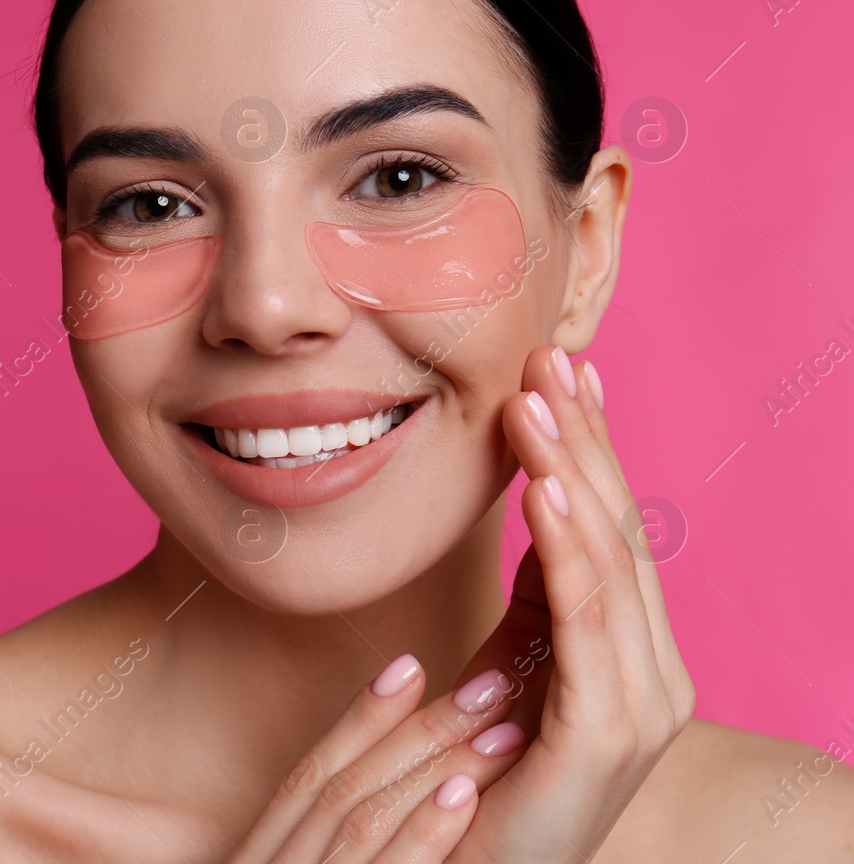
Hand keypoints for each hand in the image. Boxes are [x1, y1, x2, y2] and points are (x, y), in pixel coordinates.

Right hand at [224, 649, 534, 862]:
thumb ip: (320, 834)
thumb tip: (387, 765)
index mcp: (264, 851)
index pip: (314, 771)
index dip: (363, 716)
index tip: (414, 665)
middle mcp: (280, 862)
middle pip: (345, 783)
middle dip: (419, 729)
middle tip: (493, 684)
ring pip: (367, 817)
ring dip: (433, 768)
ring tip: (502, 731)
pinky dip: (422, 835)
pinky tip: (464, 800)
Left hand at [444, 344, 696, 861]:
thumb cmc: (481, 776)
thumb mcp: (511, 666)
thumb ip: (534, 599)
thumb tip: (535, 502)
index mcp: (634, 656)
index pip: (610, 531)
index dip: (590, 449)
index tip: (564, 373)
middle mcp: (654, 676)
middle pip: (615, 533)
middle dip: (582, 442)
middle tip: (550, 359)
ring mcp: (641, 707)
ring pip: (604, 564)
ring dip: (568, 474)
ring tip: (535, 403)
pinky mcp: (606, 735)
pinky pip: (583, 622)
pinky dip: (564, 549)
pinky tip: (540, 490)